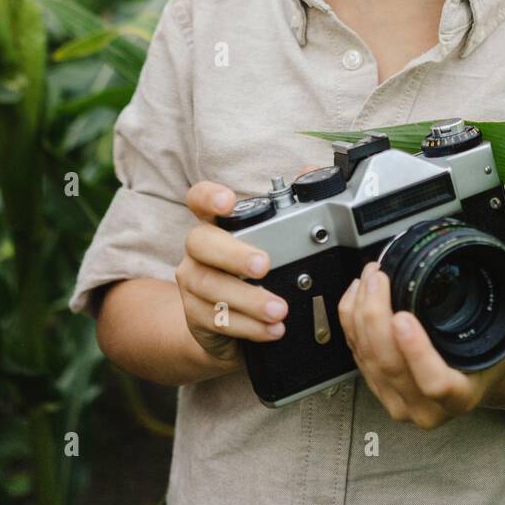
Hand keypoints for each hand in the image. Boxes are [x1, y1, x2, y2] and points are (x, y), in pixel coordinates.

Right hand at [176, 170, 317, 361]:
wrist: (230, 332)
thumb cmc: (254, 277)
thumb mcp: (272, 243)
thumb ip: (291, 208)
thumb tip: (311, 172)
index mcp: (216, 226)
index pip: (199, 200)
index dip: (208, 197)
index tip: (227, 201)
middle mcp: (199, 251)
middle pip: (200, 242)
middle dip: (233, 253)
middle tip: (264, 265)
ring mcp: (193, 284)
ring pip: (209, 286)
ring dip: (248, 298)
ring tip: (279, 309)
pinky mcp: (196, 317)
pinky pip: (218, 320)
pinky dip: (249, 327)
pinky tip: (272, 330)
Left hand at [337, 254, 504, 429]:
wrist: (474, 374)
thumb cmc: (497, 353)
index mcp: (460, 397)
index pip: (434, 384)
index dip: (415, 352)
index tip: (404, 316)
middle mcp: (423, 406)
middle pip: (388, 364)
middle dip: (375, 314)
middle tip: (379, 275)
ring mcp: (395, 398)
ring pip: (365, 357)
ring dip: (360, 312)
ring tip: (370, 276)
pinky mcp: (375, 384)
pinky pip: (352, 351)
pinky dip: (349, 319)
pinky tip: (358, 293)